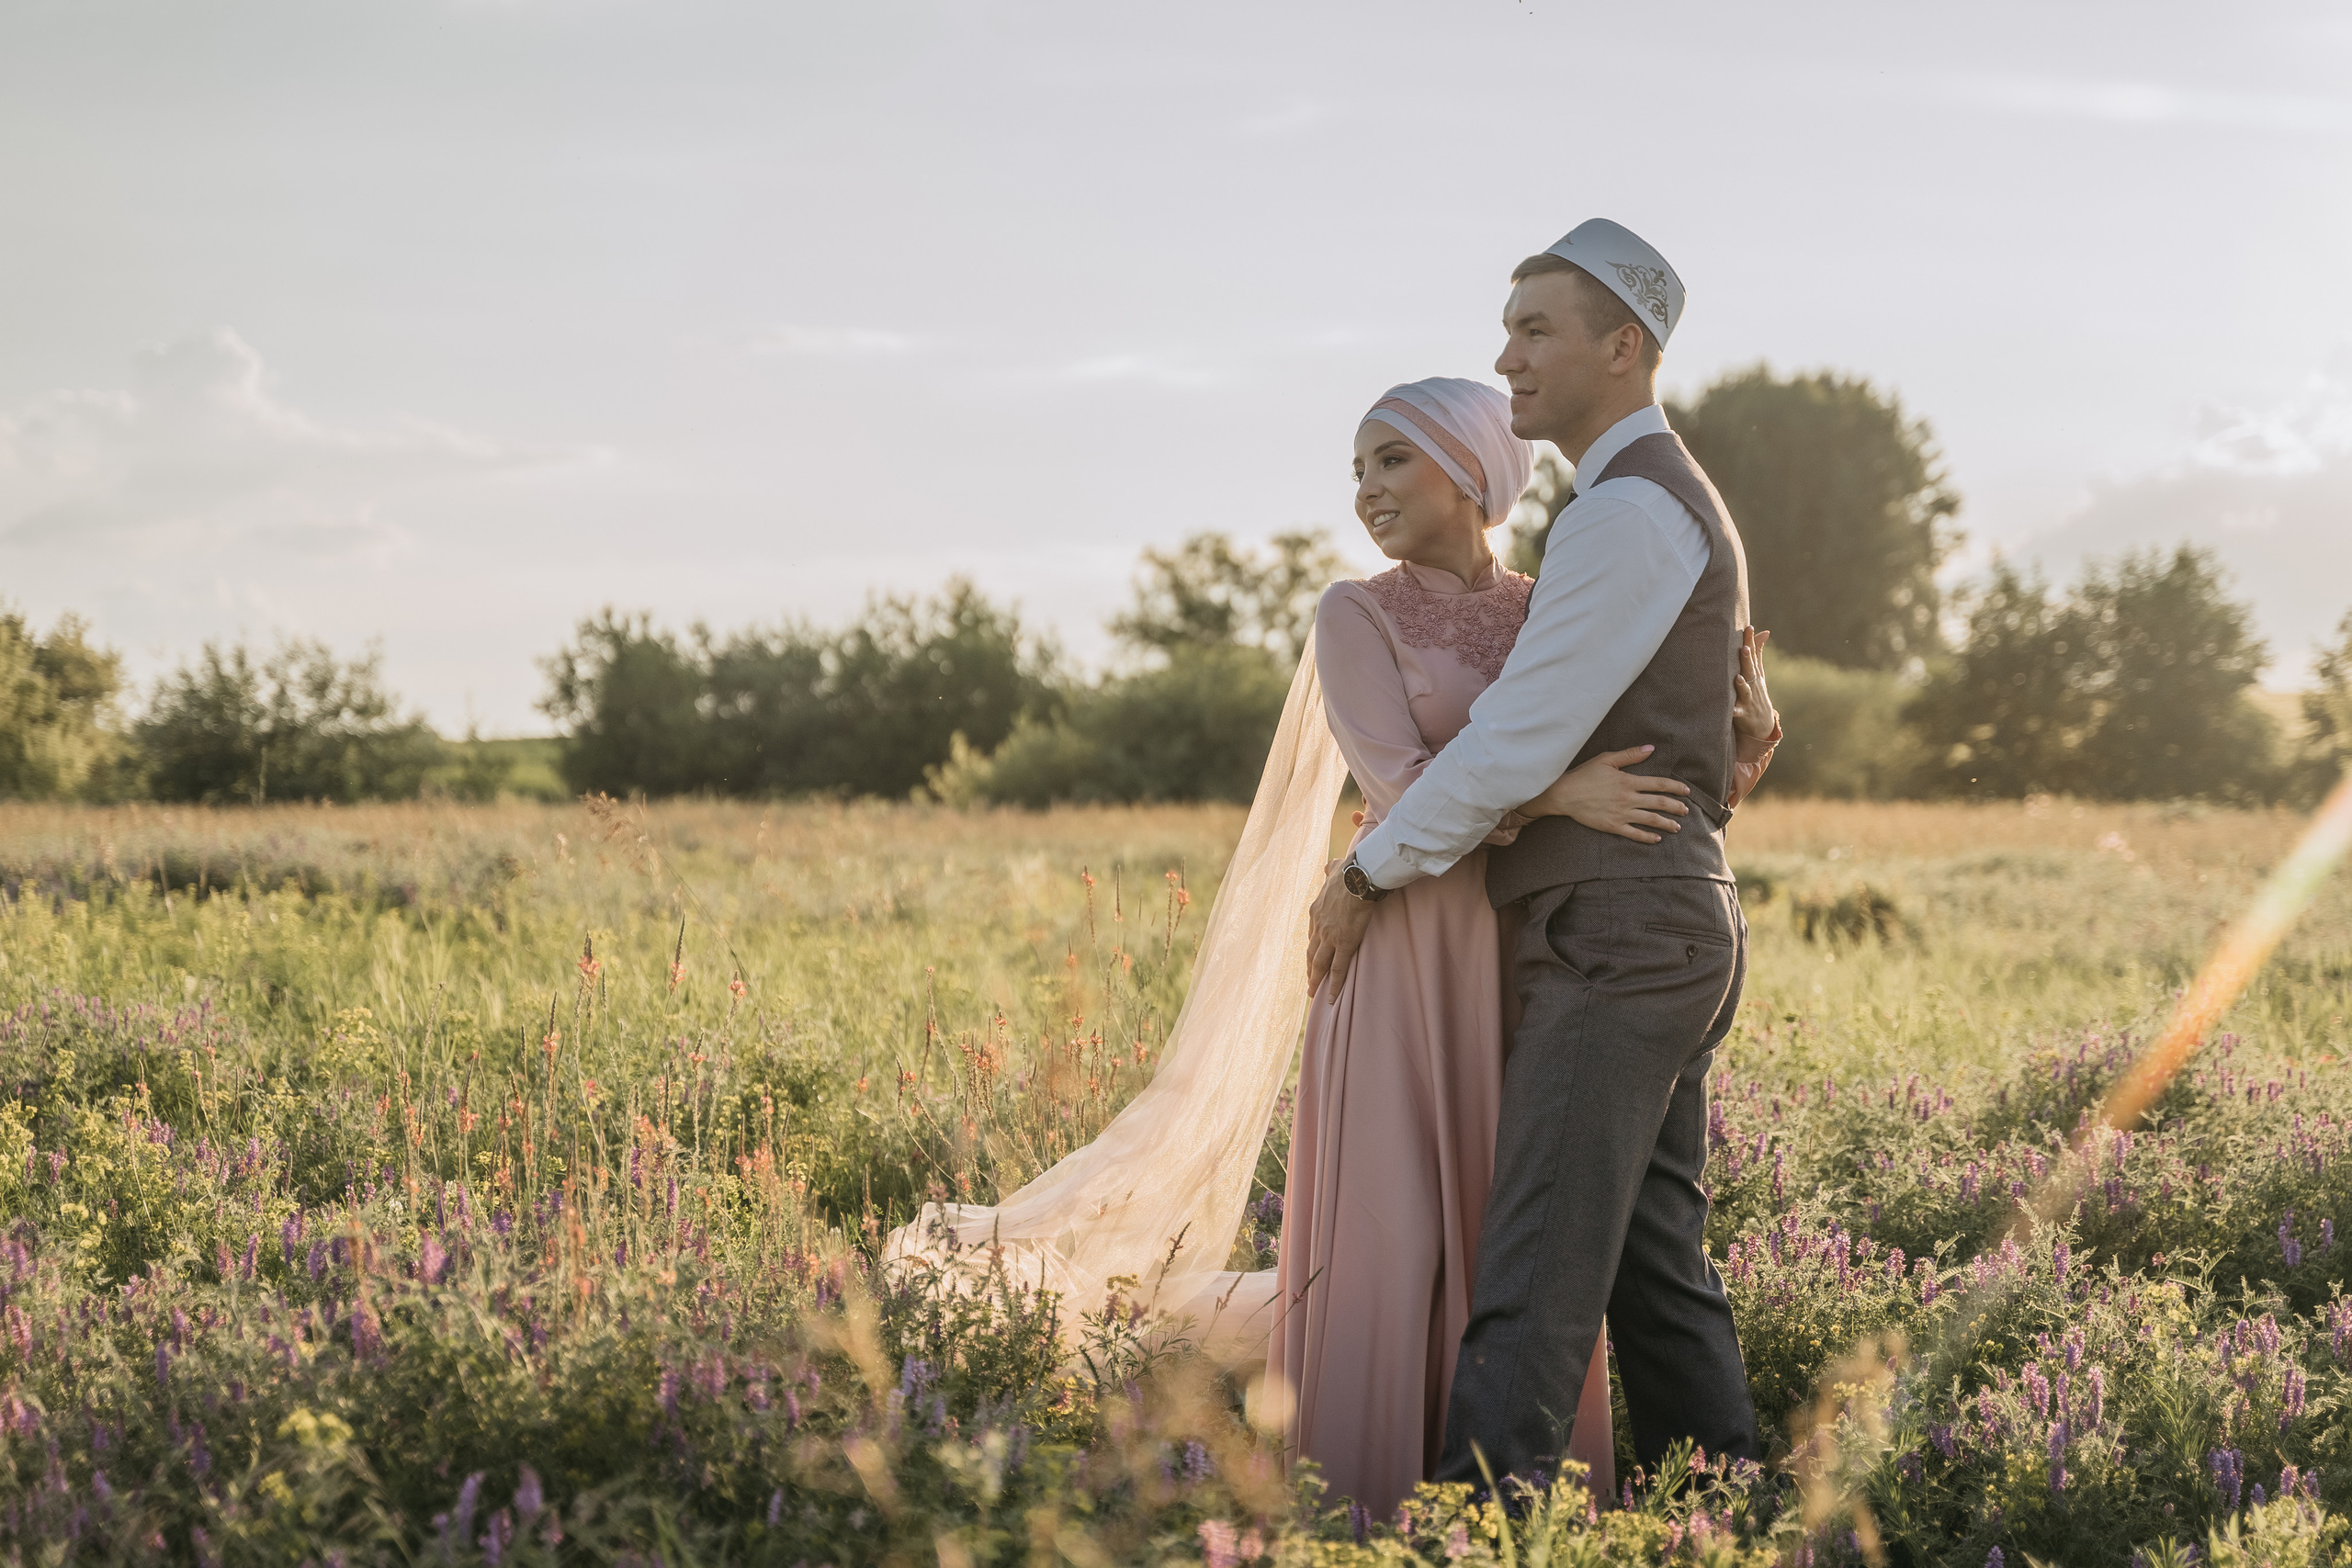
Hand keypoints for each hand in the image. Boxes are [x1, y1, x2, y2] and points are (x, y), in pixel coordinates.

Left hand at [1305, 863, 1377, 999]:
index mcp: (1316, 912)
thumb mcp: (1334, 869)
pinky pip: (1337, 969)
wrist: (1359, 877)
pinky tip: (1330, 998)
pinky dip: (1333, 985)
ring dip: (1315, 980)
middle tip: (1309, 981)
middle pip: (1311, 953)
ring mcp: (1330, 937)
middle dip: (1309, 968)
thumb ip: (1329, 870)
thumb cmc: (1350, 872)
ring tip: (1313, 993)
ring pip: (1319, 964)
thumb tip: (1327, 867)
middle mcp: (1319, 927)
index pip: (1312, 934)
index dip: (1313, 947)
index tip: (1313, 956)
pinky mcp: (1344, 944)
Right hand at [1518, 745, 1691, 843]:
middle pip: (1659, 803)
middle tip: (1686, 810)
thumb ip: (1630, 755)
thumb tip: (1651, 748)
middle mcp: (1628, 798)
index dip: (1675, 787)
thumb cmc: (1584, 774)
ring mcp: (1621, 814)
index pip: (1659, 784)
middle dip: (1676, 807)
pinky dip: (1647, 837)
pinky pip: (1634, 834)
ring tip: (1677, 827)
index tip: (1686, 791)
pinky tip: (1657, 839)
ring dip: (1667, 824)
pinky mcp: (1613, 826)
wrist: (1564, 794)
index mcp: (1628, 781)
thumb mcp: (1606, 759)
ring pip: (1651, 819)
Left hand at [1734, 627, 1776, 742]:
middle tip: (1744, 647)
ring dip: (1741, 685)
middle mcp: (1753, 685)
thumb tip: (1764, 632)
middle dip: (1747, 659)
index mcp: (1755, 674)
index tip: (1748, 627)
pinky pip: (1737, 713)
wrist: (1762, 725)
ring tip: (1737, 677)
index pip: (1753, 655)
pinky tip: (1729, 709)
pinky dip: (1734, 711)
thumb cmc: (1757, 694)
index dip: (1750, 641)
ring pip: (1745, 691)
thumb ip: (1758, 653)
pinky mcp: (1742, 714)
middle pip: (1750, 670)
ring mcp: (1749, 699)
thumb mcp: (1759, 674)